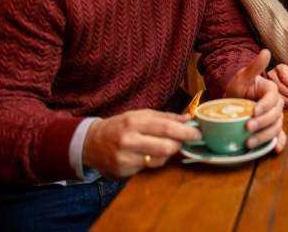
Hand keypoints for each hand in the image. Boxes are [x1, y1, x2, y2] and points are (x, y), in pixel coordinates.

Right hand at [82, 109, 200, 177]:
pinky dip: (153, 162)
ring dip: (167, 154)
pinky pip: (148, 169)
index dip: (186, 132)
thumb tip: (189, 119)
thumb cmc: (120, 126)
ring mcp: (125, 158)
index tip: (198, 134)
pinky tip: (147, 155)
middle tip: (181, 141)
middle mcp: (128, 140)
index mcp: (134, 121)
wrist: (90, 143)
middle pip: (166, 147)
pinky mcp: (123, 172)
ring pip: (159, 160)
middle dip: (179, 145)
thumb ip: (165, 117)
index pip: (166, 128)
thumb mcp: (139, 115)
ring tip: (162, 146)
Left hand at [225, 49, 287, 152]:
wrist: (234, 99)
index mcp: (271, 91)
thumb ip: (255, 66)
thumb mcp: (244, 76)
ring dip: (264, 136)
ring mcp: (273, 117)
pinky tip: (274, 149)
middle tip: (247, 128)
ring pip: (275, 127)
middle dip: (262, 123)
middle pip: (275, 115)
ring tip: (249, 142)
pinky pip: (276, 136)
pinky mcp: (269, 128)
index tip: (253, 111)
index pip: (273, 98)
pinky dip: (277, 143)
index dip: (265, 106)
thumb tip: (266, 51)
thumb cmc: (239, 86)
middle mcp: (275, 105)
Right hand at [267, 64, 287, 108]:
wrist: (278, 81)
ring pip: (275, 93)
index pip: (285, 76)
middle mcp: (271, 74)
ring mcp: (266, 83)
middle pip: (280, 85)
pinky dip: (282, 103)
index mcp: (280, 68)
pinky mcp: (265, 92)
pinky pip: (273, 98)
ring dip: (287, 100)